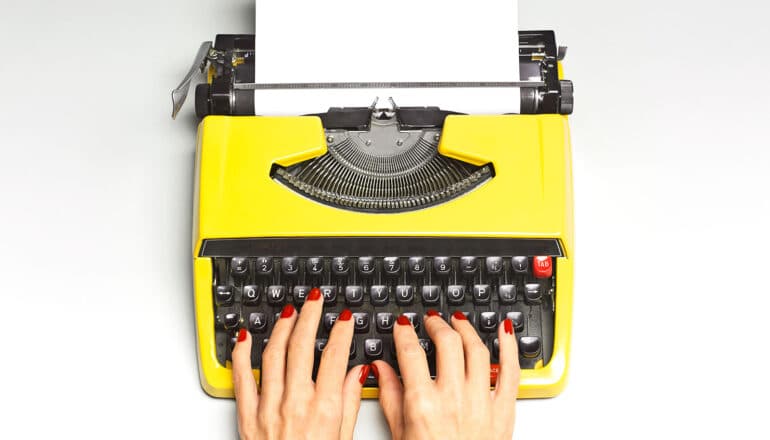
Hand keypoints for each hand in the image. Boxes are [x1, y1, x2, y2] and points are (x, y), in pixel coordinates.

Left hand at [232, 288, 368, 439]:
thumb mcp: (342, 438)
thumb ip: (349, 402)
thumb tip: (356, 374)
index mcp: (323, 408)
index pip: (333, 356)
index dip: (340, 331)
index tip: (344, 317)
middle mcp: (295, 403)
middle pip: (301, 346)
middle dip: (310, 316)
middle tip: (315, 300)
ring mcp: (268, 407)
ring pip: (273, 354)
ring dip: (282, 327)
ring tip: (289, 311)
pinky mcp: (247, 416)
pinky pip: (242, 377)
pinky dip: (241, 354)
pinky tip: (245, 338)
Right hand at [373, 311, 519, 439]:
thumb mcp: (400, 434)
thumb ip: (389, 397)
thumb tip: (379, 370)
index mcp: (423, 404)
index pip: (411, 353)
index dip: (404, 333)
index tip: (403, 325)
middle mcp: (453, 398)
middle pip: (447, 344)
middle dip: (436, 325)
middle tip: (431, 320)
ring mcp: (481, 402)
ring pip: (477, 350)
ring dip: (466, 329)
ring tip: (458, 322)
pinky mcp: (504, 411)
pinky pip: (511, 371)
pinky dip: (510, 347)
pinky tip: (505, 331)